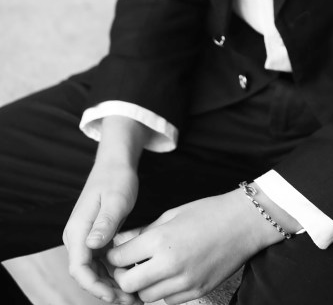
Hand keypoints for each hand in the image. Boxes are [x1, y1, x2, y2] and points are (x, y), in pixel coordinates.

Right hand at [63, 157, 139, 303]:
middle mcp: (77, 238)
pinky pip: (103, 262)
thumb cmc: (116, 178)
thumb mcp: (115, 199)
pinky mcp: (96, 239)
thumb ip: (105, 223)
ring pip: (95, 271)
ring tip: (133, 296)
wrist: (115, 164)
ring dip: (112, 285)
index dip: (94, 286)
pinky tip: (132, 278)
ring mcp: (86, 239)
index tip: (113, 295)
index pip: (79, 268)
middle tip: (130, 300)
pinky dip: (115, 273)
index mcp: (77, 230)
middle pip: (86, 274)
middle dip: (105, 290)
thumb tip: (91, 245)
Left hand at [106, 189, 284, 304]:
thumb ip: (144, 232)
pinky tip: (169, 275)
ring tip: (151, 269)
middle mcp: (170, 265)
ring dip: (143, 285)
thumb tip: (120, 242)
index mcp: (162, 240)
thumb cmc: (209, 212)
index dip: (115, 255)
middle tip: (129, 265)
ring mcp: (185, 282)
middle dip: (124, 275)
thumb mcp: (172, 214)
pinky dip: (163, 291)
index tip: (117, 252)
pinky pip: (168, 301)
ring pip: (146, 297)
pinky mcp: (197, 292)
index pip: (120, 258)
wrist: (244, 223)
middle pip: (128, 284)